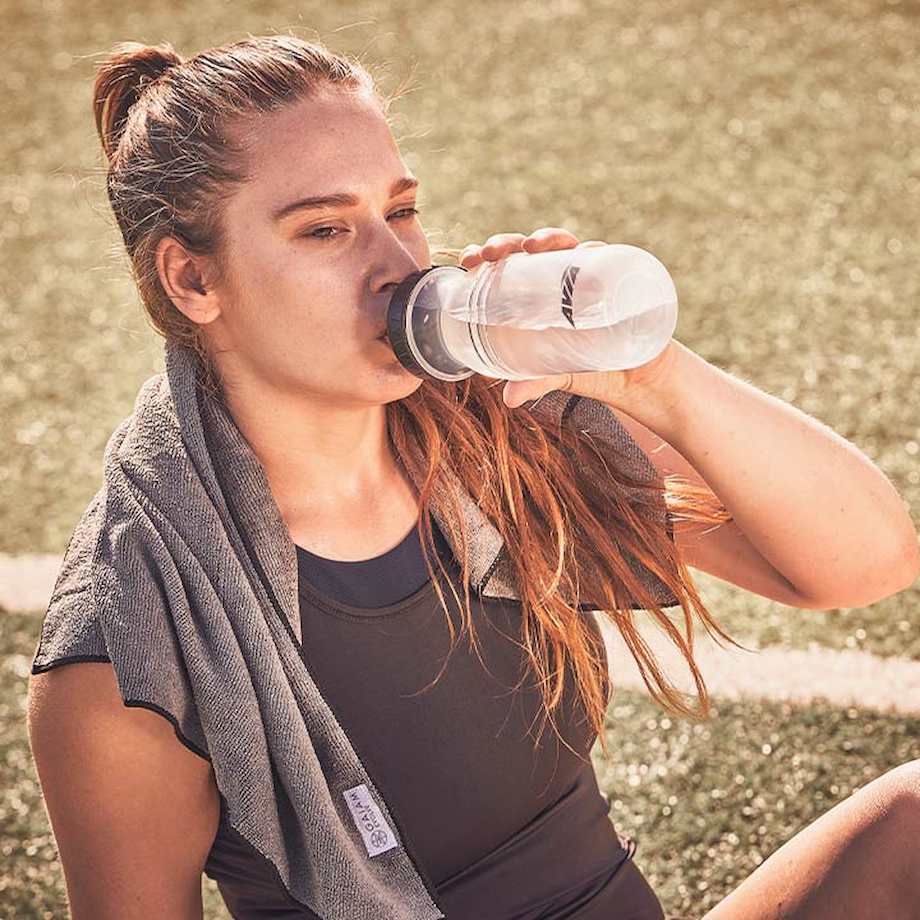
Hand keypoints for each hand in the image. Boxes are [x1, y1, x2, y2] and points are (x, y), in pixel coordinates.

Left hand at [458, 227, 677, 409]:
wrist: (642, 377)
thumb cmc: (594, 370)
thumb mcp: (559, 375)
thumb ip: (535, 382)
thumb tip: (508, 398)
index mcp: (535, 296)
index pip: (505, 268)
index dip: (486, 258)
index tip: (470, 260)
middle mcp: (559, 279)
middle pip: (527, 250)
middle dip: (506, 243)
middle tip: (490, 253)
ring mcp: (588, 274)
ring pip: (563, 244)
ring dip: (546, 237)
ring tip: (532, 247)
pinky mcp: (617, 277)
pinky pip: (604, 256)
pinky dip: (593, 250)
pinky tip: (584, 251)